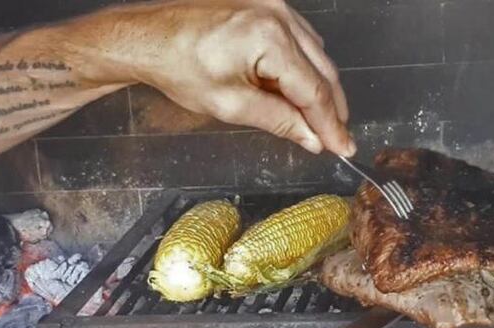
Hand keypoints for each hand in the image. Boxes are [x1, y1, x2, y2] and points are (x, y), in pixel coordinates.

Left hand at [69, 0, 354, 155]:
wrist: (150, 38)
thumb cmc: (179, 68)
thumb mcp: (230, 105)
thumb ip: (279, 121)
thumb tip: (312, 138)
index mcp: (270, 39)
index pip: (314, 90)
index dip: (331, 124)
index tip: (343, 147)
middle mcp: (279, 15)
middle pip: (322, 70)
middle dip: (331, 108)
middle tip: (338, 139)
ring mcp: (275, 5)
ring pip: (315, 54)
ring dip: (318, 88)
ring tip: (318, 120)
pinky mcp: (267, 4)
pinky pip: (299, 39)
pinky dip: (302, 67)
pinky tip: (296, 90)